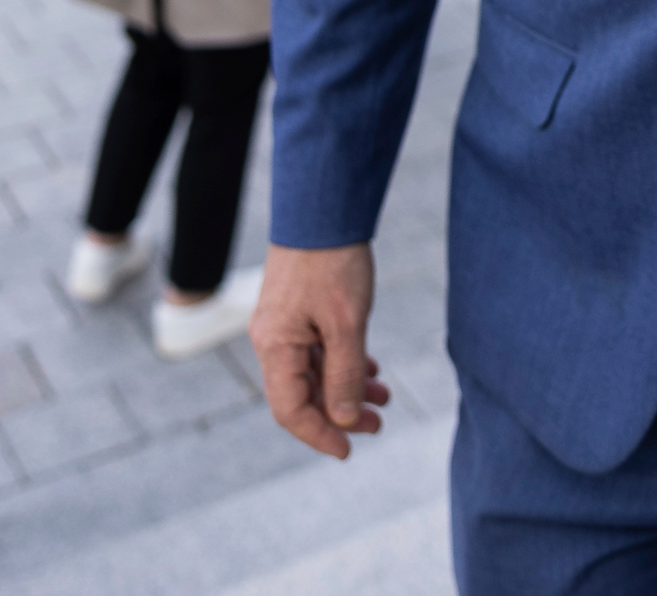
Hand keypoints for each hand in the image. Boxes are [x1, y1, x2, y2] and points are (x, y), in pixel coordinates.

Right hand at [250, 243, 388, 459]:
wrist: (324, 207)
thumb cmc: (333, 262)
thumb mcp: (347, 324)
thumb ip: (345, 374)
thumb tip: (342, 418)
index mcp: (276, 347)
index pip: (290, 410)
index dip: (320, 434)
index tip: (350, 449)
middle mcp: (273, 339)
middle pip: (303, 394)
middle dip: (340, 413)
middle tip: (378, 422)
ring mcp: (285, 324)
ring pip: (314, 372)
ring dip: (347, 387)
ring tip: (383, 396)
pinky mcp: (298, 309)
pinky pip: (318, 350)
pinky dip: (344, 363)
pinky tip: (370, 367)